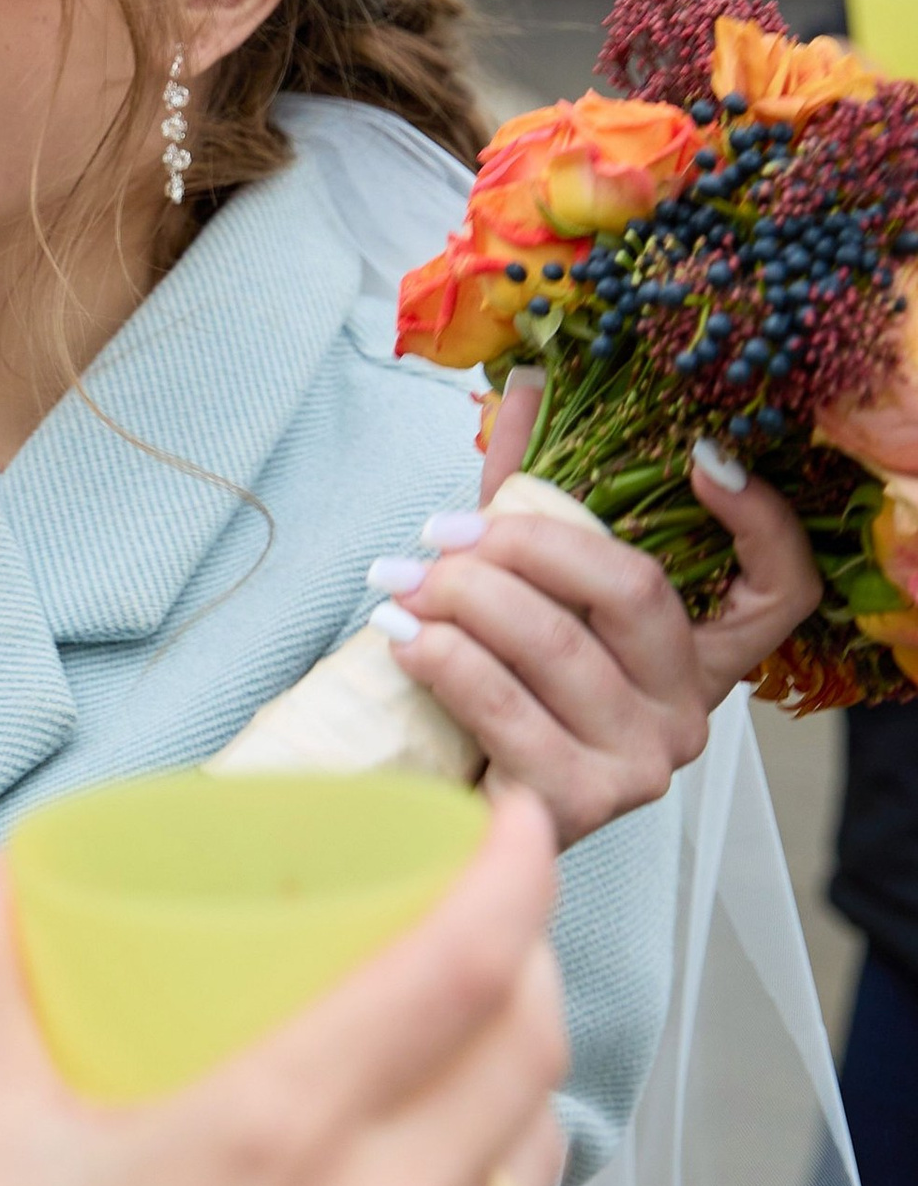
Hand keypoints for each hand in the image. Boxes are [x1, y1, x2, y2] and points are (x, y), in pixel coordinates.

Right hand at [0, 795, 566, 1185]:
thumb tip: (4, 874)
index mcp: (278, 1125)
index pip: (465, 958)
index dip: (515, 868)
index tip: (513, 819)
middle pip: (527, 1036)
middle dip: (523, 956)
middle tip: (476, 927)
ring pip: (540, 1148)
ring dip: (518, 1081)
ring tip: (464, 1057)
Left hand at [365, 375, 820, 843]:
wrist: (439, 801)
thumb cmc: (492, 687)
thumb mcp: (520, 580)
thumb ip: (532, 489)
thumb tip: (527, 382)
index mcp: (697, 656)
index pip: (783, 590)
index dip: (761, 522)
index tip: (702, 459)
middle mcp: (688, 712)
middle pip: (633, 590)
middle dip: (523, 545)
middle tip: (442, 536)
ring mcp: (642, 763)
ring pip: (557, 646)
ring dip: (462, 598)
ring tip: (402, 583)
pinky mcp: (577, 803)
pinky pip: (509, 712)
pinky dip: (446, 662)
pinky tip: (405, 640)